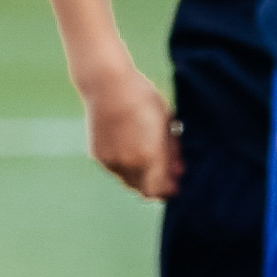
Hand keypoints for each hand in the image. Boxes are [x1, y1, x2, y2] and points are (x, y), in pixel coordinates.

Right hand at [82, 62, 180, 198]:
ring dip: (139, 177)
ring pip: (128, 181)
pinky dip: (124, 166)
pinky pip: (115, 170)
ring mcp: (110, 161)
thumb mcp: (166, 123)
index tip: (175, 184)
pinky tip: (130, 146)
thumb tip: (178, 174)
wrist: (107, 85)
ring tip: (146, 155)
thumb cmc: (143, 99)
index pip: (159, 191)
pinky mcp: (97, 156)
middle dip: (155, 186)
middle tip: (164, 173)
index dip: (168, 190)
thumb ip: (173, 152)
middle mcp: (128, 164)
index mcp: (149, 157)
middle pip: (143, 191)